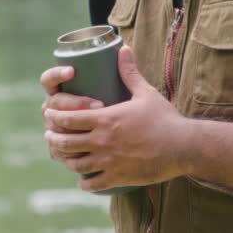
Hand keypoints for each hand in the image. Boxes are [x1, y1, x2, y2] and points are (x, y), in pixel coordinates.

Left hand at [43, 45, 191, 191]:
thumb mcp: (145, 93)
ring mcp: (108, 161)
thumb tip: (123, 49)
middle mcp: (102, 141)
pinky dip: (84, 182)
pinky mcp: (117, 177)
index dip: (55, 117)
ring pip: (75, 164)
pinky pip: (92, 183)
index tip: (51, 115)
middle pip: (66, 142)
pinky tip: (82, 180)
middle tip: (50, 135)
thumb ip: (129, 72)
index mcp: (105, 119)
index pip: (69, 118)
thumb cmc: (164, 118)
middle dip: (54, 138)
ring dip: (65, 160)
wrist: (182, 146)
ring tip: (61, 156)